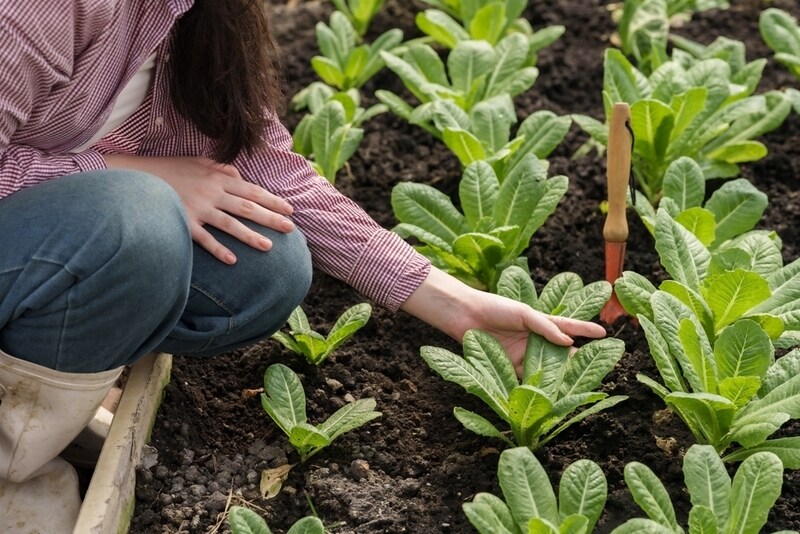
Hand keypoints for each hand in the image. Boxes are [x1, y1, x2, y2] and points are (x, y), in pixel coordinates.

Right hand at [104, 155, 293, 263]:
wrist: (136, 176)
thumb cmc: (168, 170)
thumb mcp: (196, 162)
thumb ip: (219, 168)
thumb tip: (239, 175)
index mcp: (217, 177)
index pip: (251, 190)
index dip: (272, 200)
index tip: (290, 210)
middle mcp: (211, 192)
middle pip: (248, 207)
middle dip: (271, 218)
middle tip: (291, 229)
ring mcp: (198, 208)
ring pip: (230, 224)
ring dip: (251, 235)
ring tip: (269, 247)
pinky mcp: (183, 222)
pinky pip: (203, 239)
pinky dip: (218, 249)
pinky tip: (232, 261)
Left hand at [400, 267, 606, 371]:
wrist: (465, 316)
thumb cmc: (495, 308)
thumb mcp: (523, 313)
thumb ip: (545, 327)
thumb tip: (568, 342)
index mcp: (540, 322)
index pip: (568, 326)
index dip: (585, 329)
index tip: (604, 332)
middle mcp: (534, 340)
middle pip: (560, 352)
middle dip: (578, 360)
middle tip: (599, 367)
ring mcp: (523, 355)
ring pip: (547, 368)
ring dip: (560, 376)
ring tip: (579, 386)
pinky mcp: (509, 368)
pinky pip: (527, 378)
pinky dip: (538, 386)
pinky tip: (551, 394)